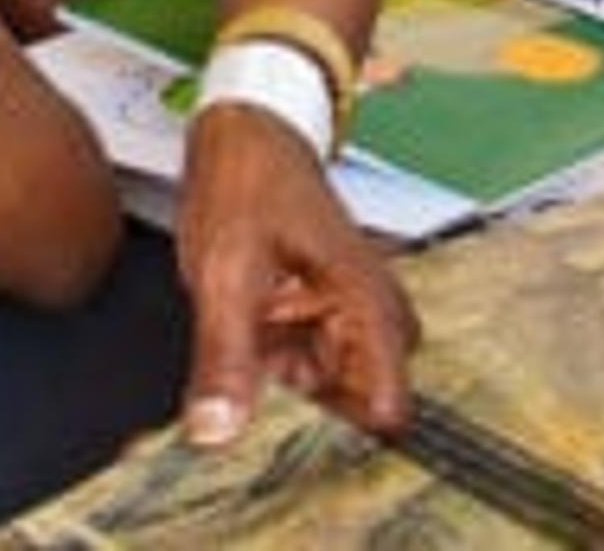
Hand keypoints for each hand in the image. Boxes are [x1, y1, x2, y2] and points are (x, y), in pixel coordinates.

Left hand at [173, 105, 414, 444]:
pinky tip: (225, 392)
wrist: (244, 137)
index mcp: (369, 308)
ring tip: (223, 412)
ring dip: (274, 417)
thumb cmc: (250, 183)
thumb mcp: (226, 272)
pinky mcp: (312, 334)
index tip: (286, 467)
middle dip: (297, 436)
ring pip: (318, 408)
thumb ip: (224, 355)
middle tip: (237, 435)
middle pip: (351, 418)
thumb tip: (217, 431)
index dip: (340, 448)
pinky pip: (294, 385)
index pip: (386, 411)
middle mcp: (368, 325)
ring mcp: (341, 331)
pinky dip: (260, 393)